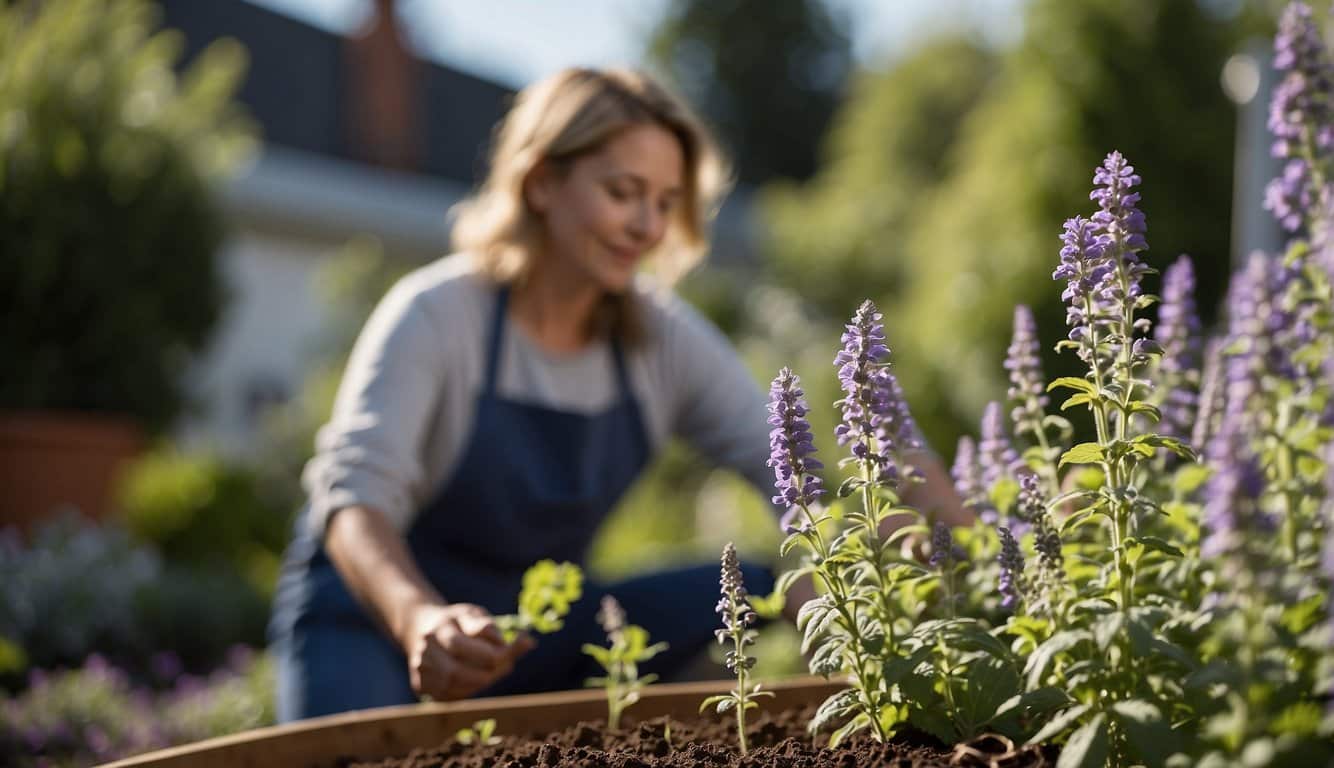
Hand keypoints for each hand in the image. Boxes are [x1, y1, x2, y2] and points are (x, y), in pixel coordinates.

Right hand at [398, 603, 534, 700]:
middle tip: (502, 666)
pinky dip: (467, 691)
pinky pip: (448, 696)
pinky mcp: (420, 685)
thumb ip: (496, 631)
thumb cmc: (458, 622)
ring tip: (490, 672)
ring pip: (451, 687)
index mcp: (439, 627)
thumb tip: (529, 643)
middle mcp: (425, 650)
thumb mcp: (475, 616)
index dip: (487, 653)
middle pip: (454, 672)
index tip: (505, 651)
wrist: (421, 628)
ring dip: (477, 683)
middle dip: (483, 673)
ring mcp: (420, 669)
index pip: (459, 645)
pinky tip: (475, 679)